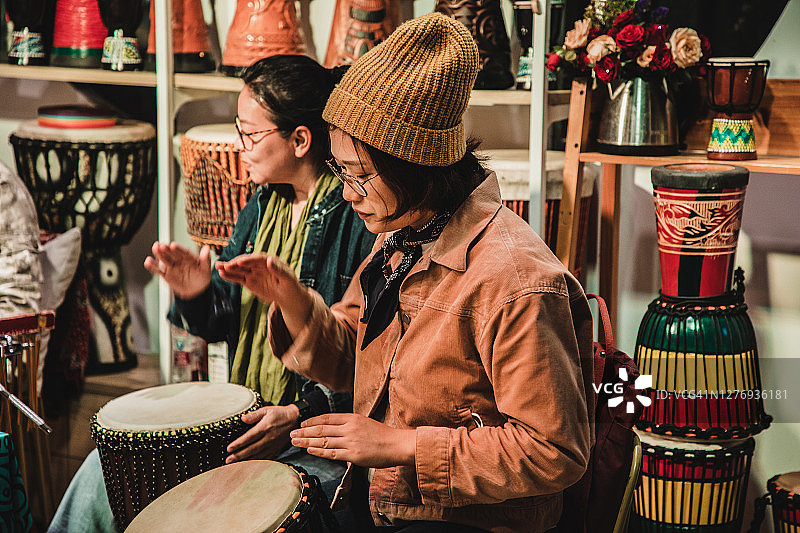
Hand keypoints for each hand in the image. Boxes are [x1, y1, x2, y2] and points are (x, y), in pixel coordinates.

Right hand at [143, 242, 210, 299]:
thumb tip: (207, 248)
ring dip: (159, 254)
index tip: (173, 245)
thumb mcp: (205, 270)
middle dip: (167, 250)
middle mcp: (179, 260)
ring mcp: (171, 266)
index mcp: (188, 257)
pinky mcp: (165, 274)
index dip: (178, 249)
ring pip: (164, 259)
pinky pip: (158, 270)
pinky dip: (153, 266)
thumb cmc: (202, 279)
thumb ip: (205, 259)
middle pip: (172, 254)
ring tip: (155, 248)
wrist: (195, 292)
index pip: (183, 252)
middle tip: (162, 246)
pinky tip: (148, 261)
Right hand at [216, 253, 304, 306]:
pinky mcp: (249, 281)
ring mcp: (253, 273)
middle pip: (245, 263)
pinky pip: (238, 278)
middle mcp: (258, 265)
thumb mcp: (287, 278)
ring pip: (239, 270)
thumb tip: (269, 259)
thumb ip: (278, 269)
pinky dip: (230, 276)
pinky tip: (221, 274)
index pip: (256, 259)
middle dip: (234, 263)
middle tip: (224, 265)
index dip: (248, 260)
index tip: (239, 262)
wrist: (288, 297)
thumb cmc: (291, 286)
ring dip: (228, 268)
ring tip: (217, 266)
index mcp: (269, 261)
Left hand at [225, 404, 299, 463]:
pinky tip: (248, 465)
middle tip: (228, 460)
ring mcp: (272, 445)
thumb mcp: (267, 410)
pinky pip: (265, 458)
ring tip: (234, 464)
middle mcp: (269, 438)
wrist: (295, 419)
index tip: (229, 448)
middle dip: (239, 455)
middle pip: (252, 449)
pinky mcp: (275, 449)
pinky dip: (256, 462)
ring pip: (257, 456)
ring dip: (245, 460)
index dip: (238, 443)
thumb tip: (242, 419)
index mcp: (265, 427)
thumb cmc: (279, 414)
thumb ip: (254, 415)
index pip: (249, 437)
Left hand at [290, 413, 415, 467]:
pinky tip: (309, 450)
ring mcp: (350, 442)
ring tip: (295, 442)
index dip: (312, 421)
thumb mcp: (364, 422)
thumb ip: (349, 424)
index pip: (327, 418)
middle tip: (292, 433)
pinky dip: (319, 452)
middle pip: (321, 429)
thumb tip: (333, 428)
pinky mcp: (353, 455)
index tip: (302, 424)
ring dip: (307, 442)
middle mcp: (349, 428)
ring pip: (323, 441)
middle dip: (304, 431)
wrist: (396, 444)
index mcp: (352, 418)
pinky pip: (332, 453)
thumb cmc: (382, 435)